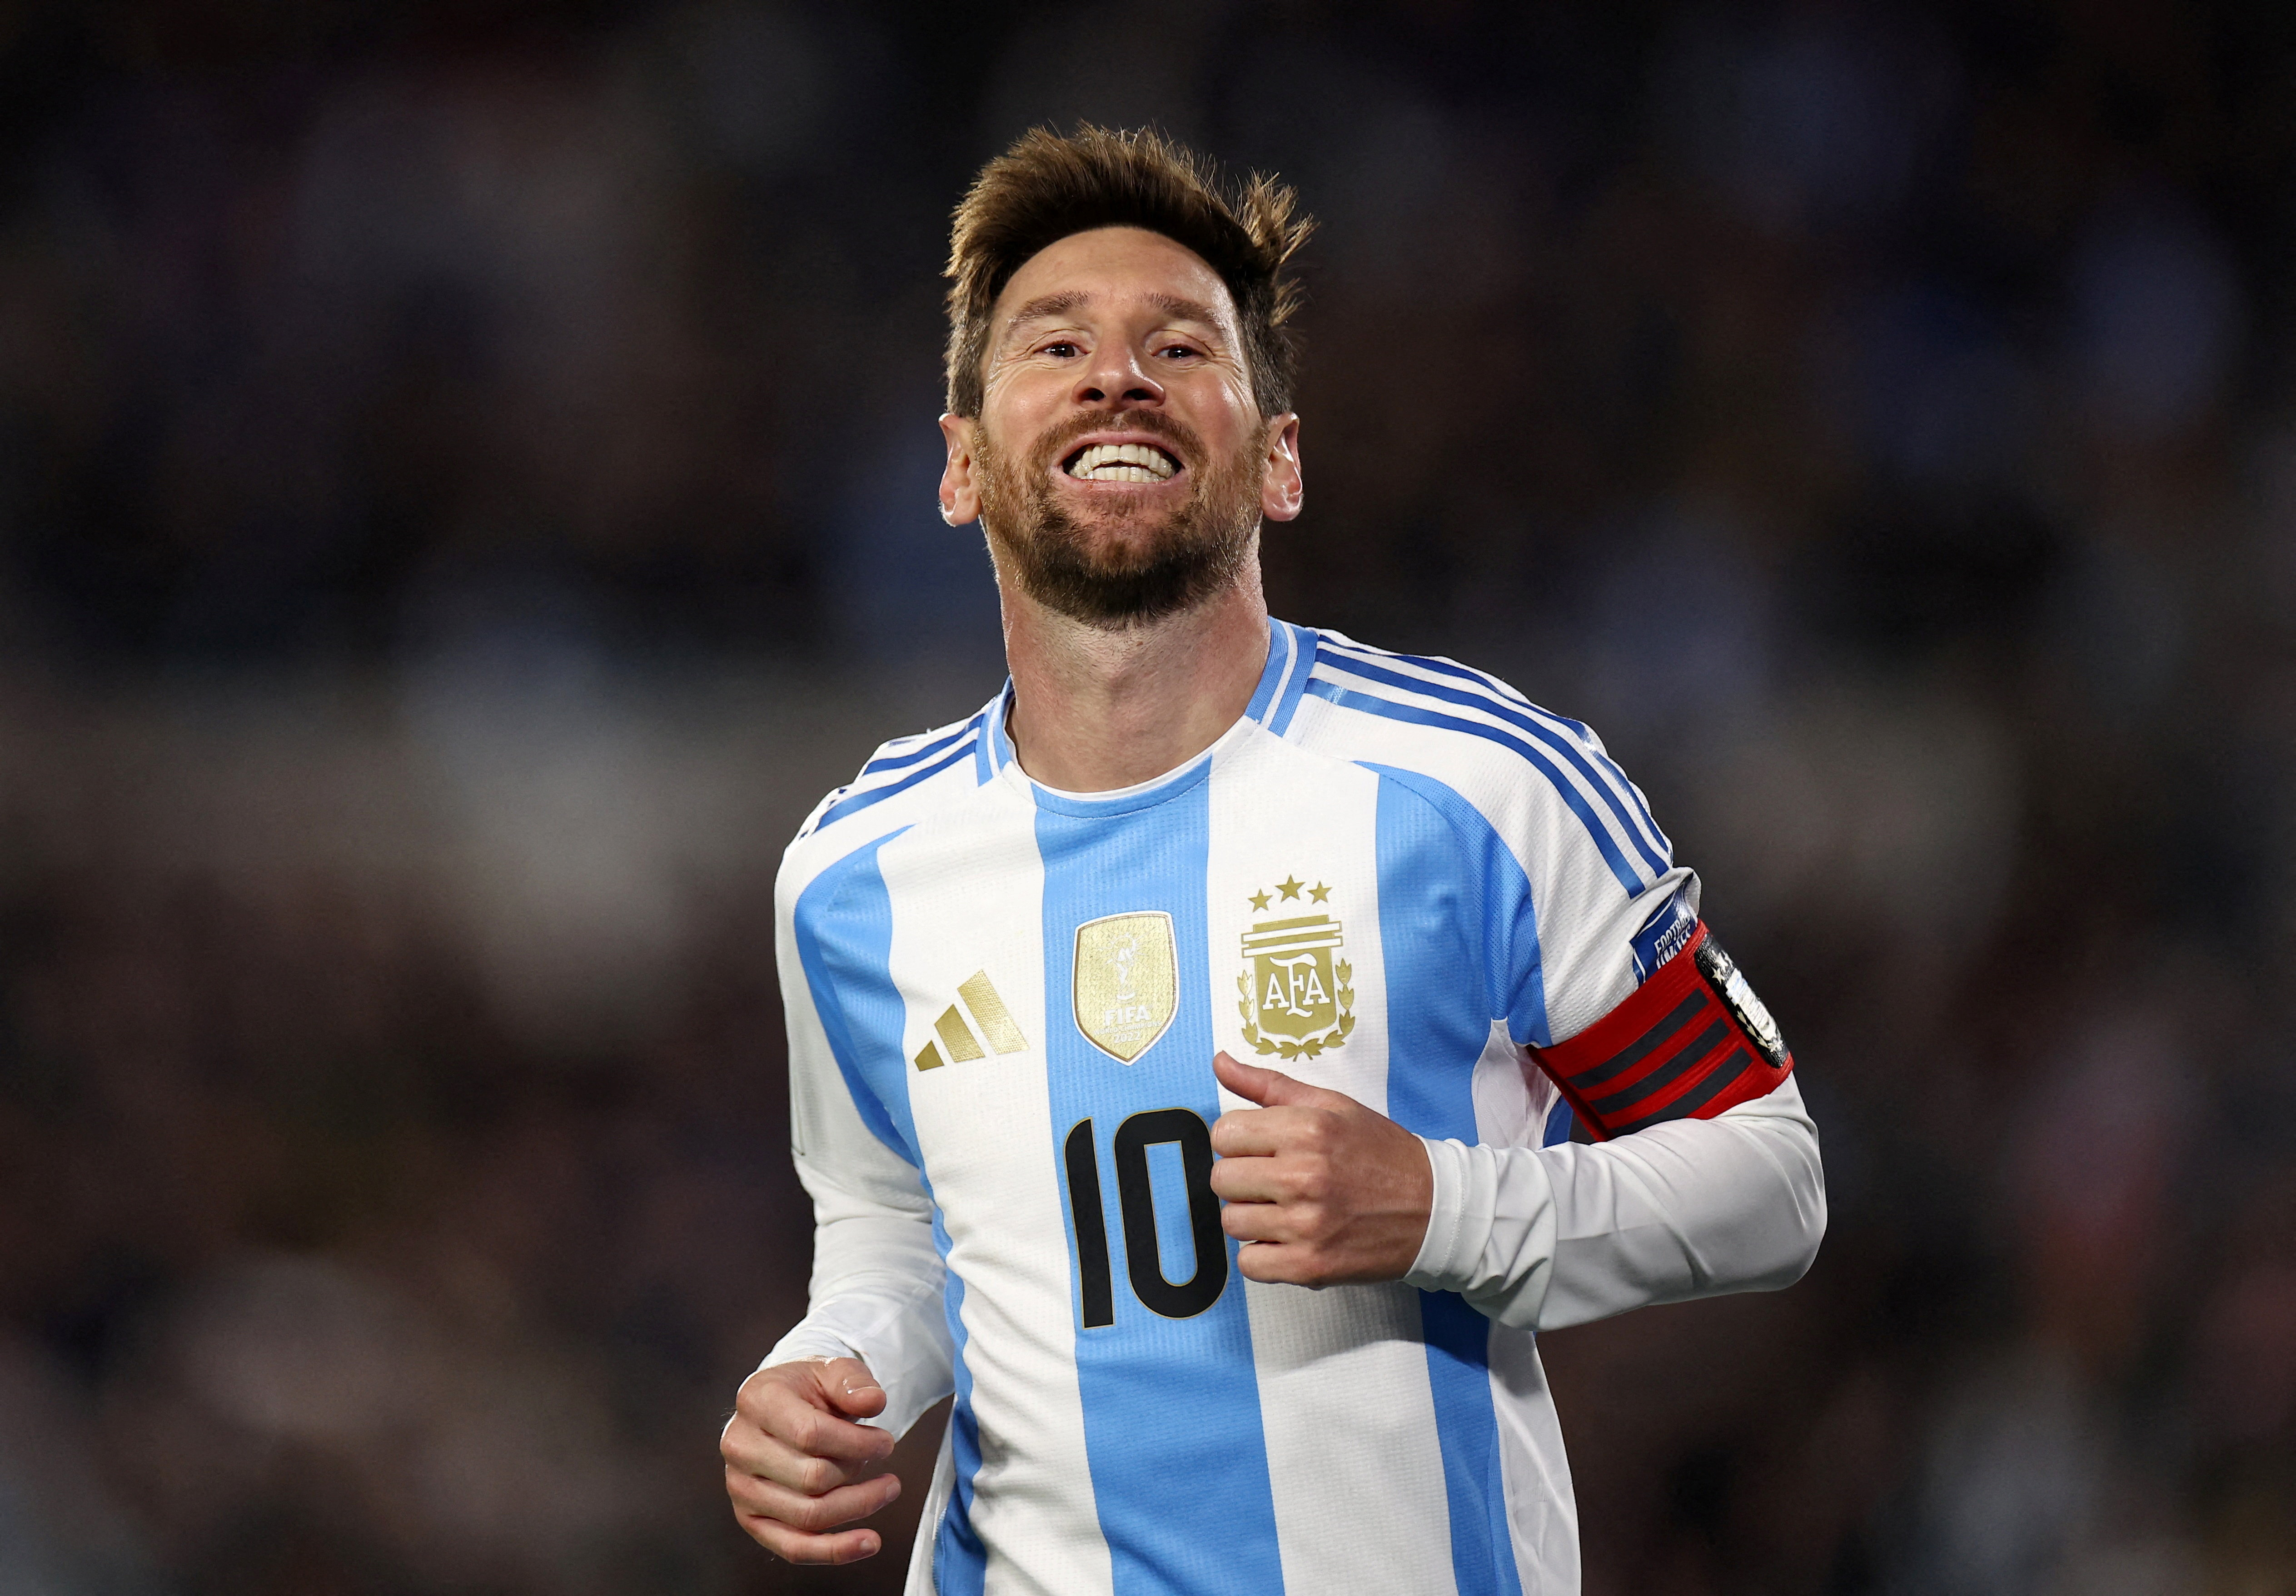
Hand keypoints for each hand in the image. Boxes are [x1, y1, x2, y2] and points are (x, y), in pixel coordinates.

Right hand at [721, 1356, 899, 1562]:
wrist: (780, 1406)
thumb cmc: (810, 1389)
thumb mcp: (833, 1369)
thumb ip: (854, 1382)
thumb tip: (873, 1402)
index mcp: (757, 1401)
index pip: (810, 1434)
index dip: (857, 1443)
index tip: (887, 1441)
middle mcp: (740, 1446)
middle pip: (812, 1478)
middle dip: (858, 1471)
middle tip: (884, 1455)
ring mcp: (740, 1486)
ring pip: (808, 1516)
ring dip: (858, 1506)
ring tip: (887, 1489)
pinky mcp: (750, 1518)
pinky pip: (793, 1547)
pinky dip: (834, 1551)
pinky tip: (869, 1542)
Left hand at [1209, 1051, 1433, 1285]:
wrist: (1436, 1209)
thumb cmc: (1382, 1154)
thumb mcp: (1333, 1105)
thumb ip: (1270, 1086)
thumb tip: (1220, 1064)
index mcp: (1307, 1129)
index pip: (1224, 1133)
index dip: (1239, 1141)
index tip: (1261, 1148)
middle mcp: (1303, 1175)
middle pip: (1222, 1179)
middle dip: (1243, 1178)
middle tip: (1275, 1180)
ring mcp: (1306, 1224)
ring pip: (1232, 1222)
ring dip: (1252, 1217)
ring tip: (1286, 1209)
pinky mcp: (1311, 1266)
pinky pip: (1249, 1263)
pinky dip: (1263, 1254)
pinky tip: (1289, 1239)